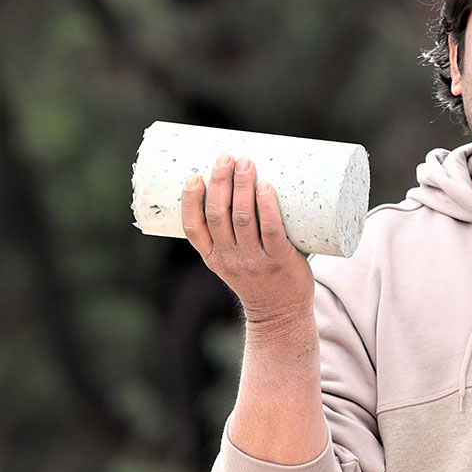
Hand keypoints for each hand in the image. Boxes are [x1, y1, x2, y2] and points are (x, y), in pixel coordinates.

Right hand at [181, 154, 314, 322]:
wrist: (281, 315)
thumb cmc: (261, 278)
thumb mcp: (237, 258)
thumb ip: (238, 229)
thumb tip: (249, 182)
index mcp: (213, 256)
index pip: (192, 227)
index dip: (190, 200)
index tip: (193, 175)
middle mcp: (229, 258)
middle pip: (218, 215)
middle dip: (220, 182)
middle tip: (227, 156)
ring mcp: (254, 260)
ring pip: (243, 218)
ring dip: (243, 187)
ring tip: (247, 162)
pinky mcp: (279, 261)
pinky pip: (271, 231)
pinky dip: (267, 207)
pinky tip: (267, 188)